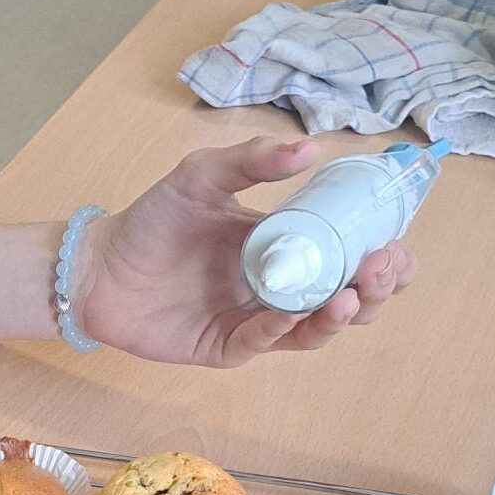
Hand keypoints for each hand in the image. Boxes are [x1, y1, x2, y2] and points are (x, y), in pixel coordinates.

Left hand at [76, 135, 415, 367]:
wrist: (99, 264)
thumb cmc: (152, 220)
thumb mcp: (202, 176)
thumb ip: (252, 162)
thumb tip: (310, 147)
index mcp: (290, 244)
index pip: (352, 255)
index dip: (384, 254)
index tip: (395, 240)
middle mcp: (282, 286)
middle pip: (349, 299)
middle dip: (375, 288)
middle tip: (381, 266)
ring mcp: (256, 320)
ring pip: (315, 329)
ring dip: (339, 315)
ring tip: (349, 295)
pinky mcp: (227, 347)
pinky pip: (264, 343)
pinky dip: (281, 329)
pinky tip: (292, 311)